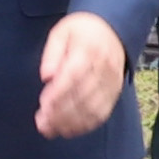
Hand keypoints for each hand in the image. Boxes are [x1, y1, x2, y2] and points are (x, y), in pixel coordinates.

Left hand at [42, 9, 130, 138]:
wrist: (113, 28)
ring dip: (72, 122)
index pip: (73, 76)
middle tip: (42, 125)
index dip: (58, 93)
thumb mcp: (61, 33)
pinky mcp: (115, 90)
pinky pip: (103, 111)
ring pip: (93, 107)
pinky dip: (87, 124)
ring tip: (52, 131)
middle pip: (83, 95)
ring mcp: (111, 81)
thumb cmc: (80, 31)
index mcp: (88, 50)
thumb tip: (46, 76)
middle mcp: (103, 68)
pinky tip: (71, 130)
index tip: (42, 106)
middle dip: (61, 114)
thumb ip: (52, 53)